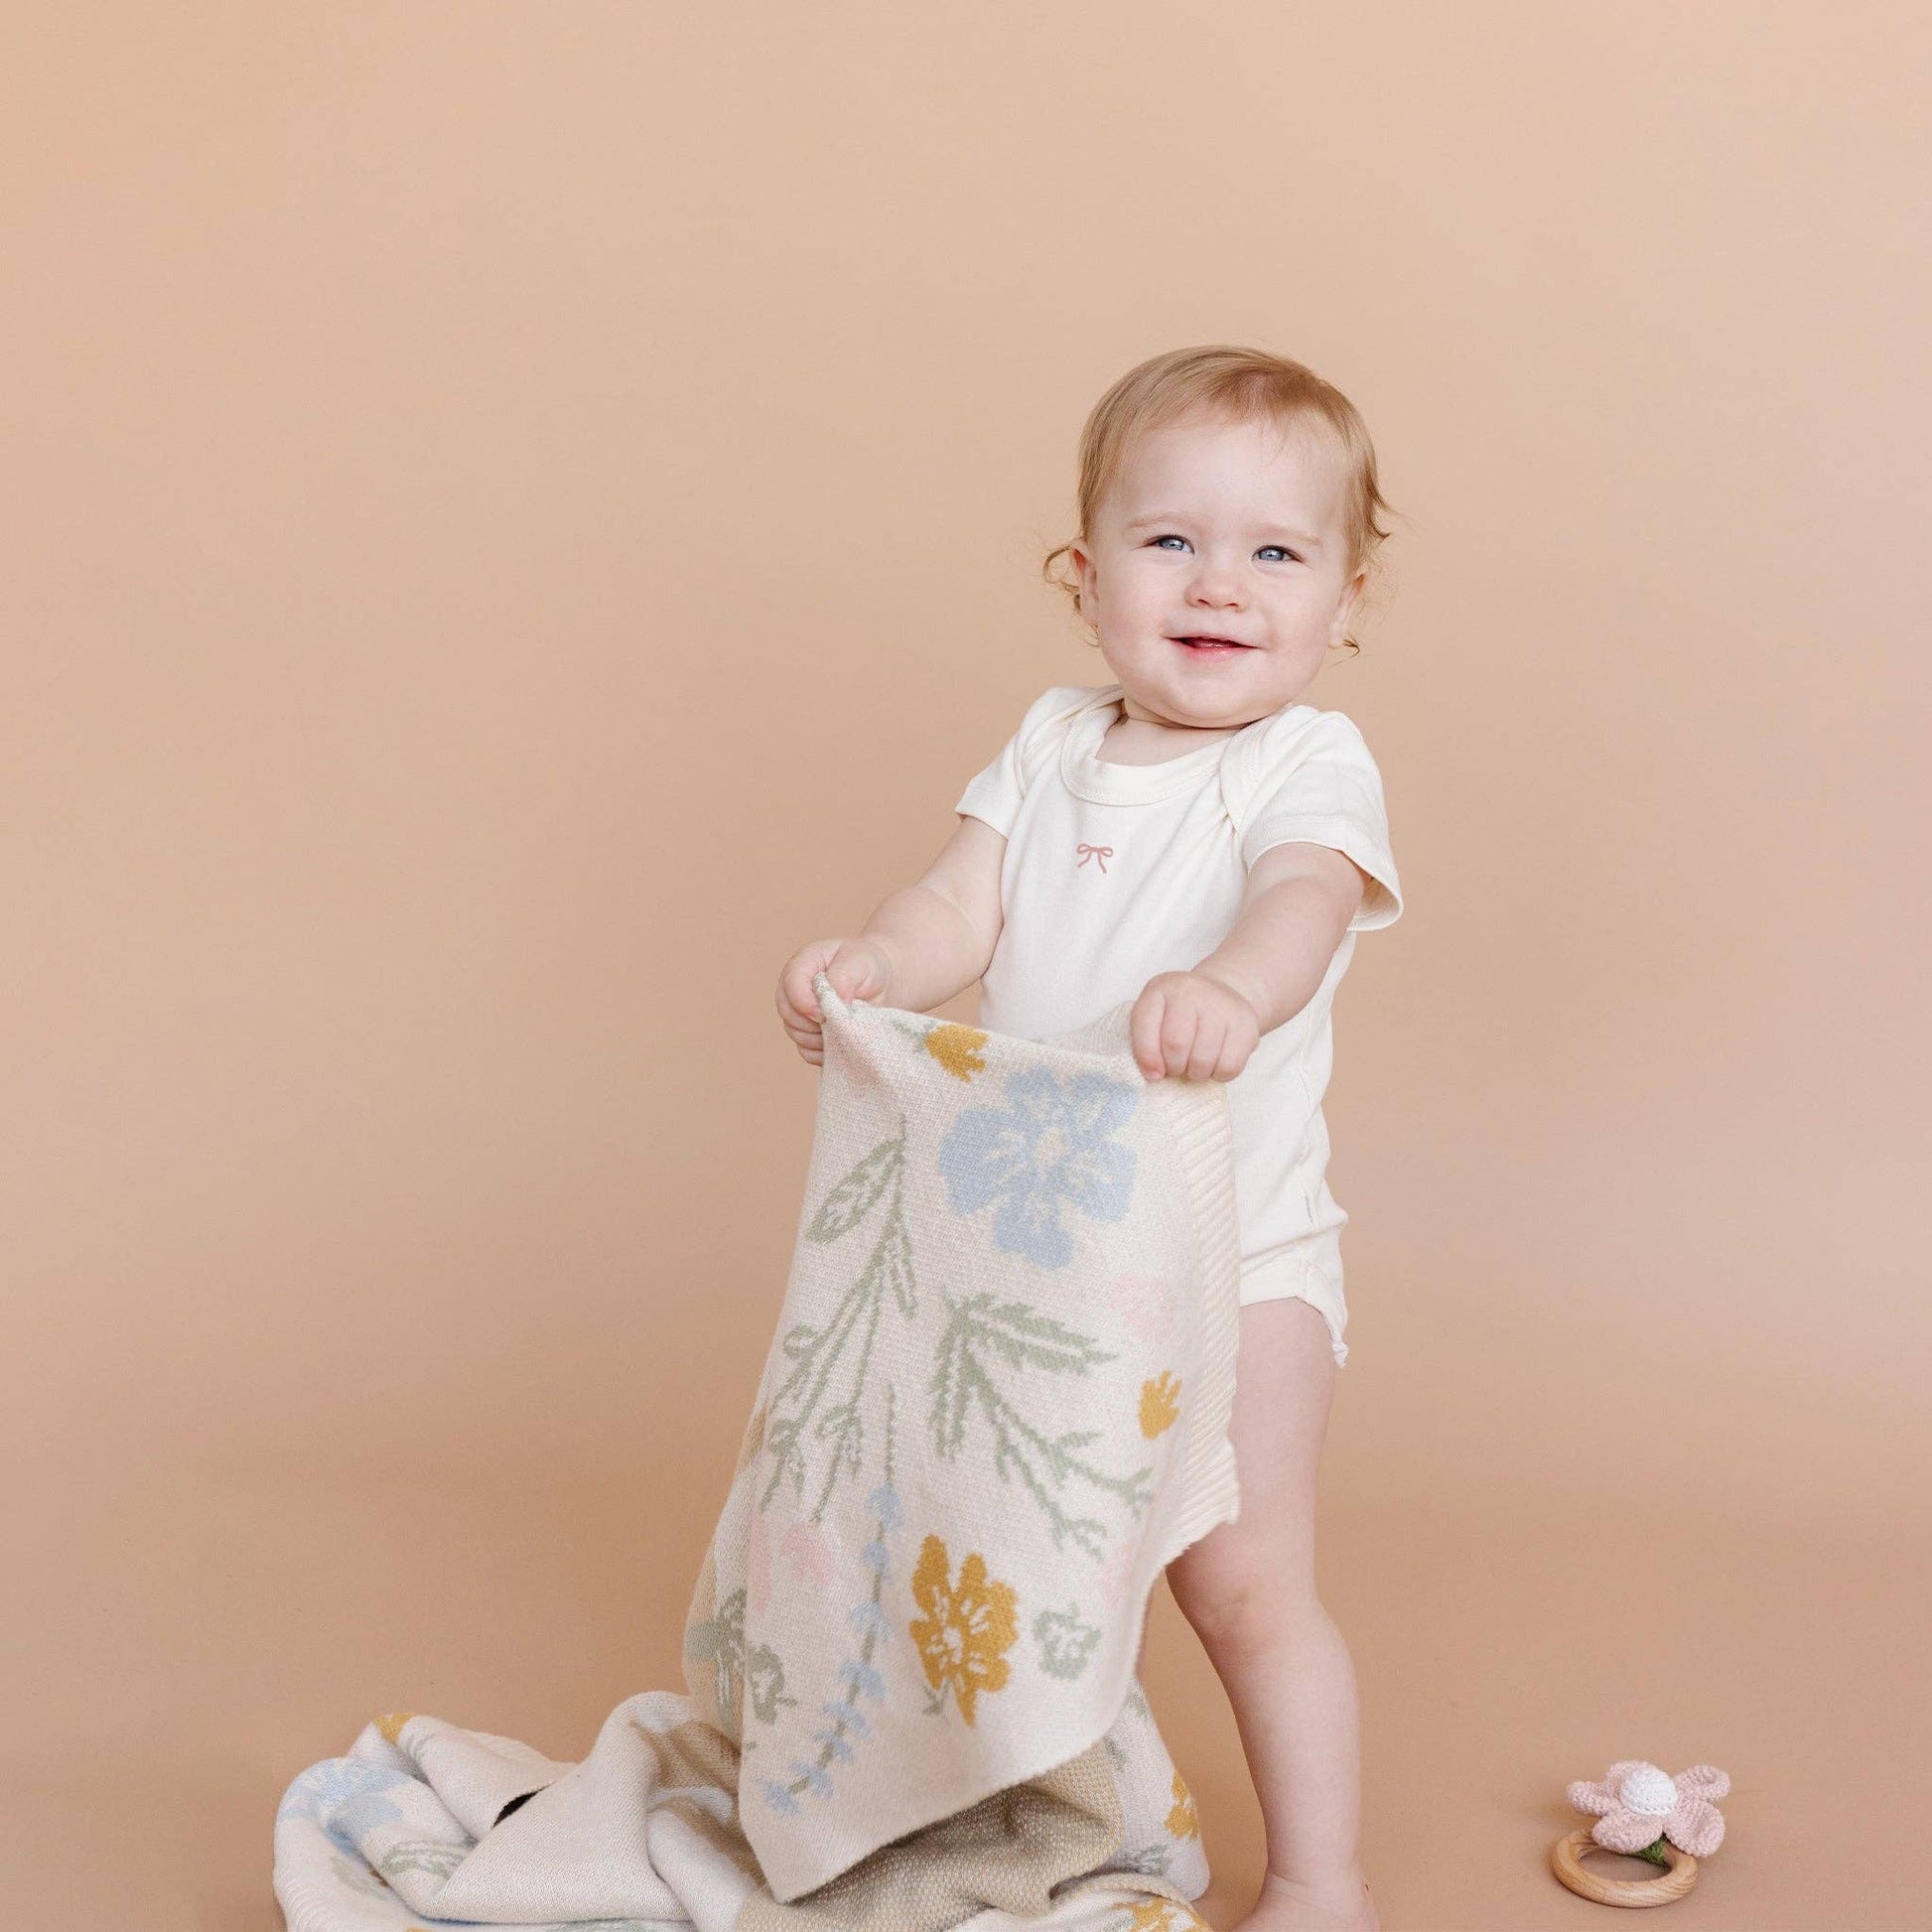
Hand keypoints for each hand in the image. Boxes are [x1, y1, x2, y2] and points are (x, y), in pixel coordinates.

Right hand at [776, 936, 895, 1066]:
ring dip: (821, 1038)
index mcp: (803, 965)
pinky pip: (807, 1051)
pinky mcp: (808, 1034)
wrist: (880, 982)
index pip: (792, 985)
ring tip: (847, 1028)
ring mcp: (799, 1013)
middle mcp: (795, 989)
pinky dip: (825, 1051)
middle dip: (814, 1023)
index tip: (825, 1015)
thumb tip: (834, 1004)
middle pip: (789, 1013)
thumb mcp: (860, 963)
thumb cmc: (867, 967)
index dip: (806, 1003)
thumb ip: (843, 978)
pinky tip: (843, 1042)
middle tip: (841, 1022)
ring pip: (797, 1034)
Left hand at [1129, 969, 1261, 1082]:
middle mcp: (1191, 990)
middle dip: (1174, 1067)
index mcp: (1161, 988)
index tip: (1154, 1074)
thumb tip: (1154, 1075)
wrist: (1220, 995)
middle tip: (1178, 1066)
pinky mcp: (1246, 1025)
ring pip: (1203, 1060)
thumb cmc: (1179, 1014)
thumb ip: (1145, 1043)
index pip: (1144, 1027)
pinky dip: (1219, 1075)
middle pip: (1176, 1045)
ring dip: (1196, 1073)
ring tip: (1195, 1064)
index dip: (1147, 1057)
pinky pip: (1229, 1067)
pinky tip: (1215, 1063)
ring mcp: (1222, 1005)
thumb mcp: (1154, 1017)